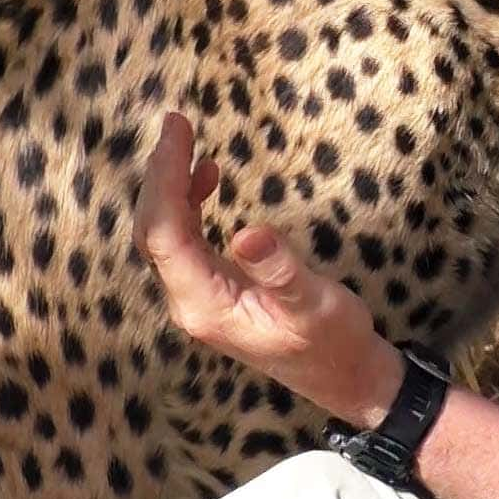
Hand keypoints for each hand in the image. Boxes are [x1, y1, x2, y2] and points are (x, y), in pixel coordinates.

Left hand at [133, 112, 404, 428]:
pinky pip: (183, 242)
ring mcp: (198, 298)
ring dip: (170, 187)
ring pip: (164, 235)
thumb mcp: (315, 303)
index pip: (166, 234)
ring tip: (185, 140)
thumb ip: (280, 270)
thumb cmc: (333, 341)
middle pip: (154, 231)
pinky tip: (206, 179)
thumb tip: (248, 233)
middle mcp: (190, 303)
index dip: (165, 180)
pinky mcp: (212, 291)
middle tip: (176, 122)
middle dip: (160, 175)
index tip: (177, 132)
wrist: (344, 376)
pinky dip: (187, 205)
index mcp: (205, 305)